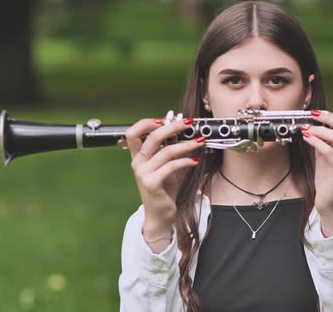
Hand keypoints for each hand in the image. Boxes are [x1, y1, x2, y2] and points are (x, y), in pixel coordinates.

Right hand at [125, 112, 204, 231]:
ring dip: (186, 144)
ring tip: (199, 141)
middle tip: (189, 123)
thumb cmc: (163, 189)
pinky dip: (185, 161)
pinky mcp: (151, 183)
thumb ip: (167, 150)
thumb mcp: (164, 166)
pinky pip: (171, 166)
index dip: (147, 123)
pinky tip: (195, 161)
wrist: (159, 214)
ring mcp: (143, 173)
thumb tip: (180, 129)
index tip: (165, 118)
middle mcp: (137, 163)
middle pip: (152, 137)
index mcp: (138, 157)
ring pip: (166, 151)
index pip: (133, 133)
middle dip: (172, 126)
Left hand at [301, 110, 332, 218]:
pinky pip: (328, 151)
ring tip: (307, 128)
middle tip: (316, 115)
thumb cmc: (329, 179)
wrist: (331, 202)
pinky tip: (307, 137)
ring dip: (319, 129)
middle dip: (331, 118)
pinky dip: (315, 141)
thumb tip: (318, 123)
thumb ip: (327, 140)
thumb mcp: (328, 156)